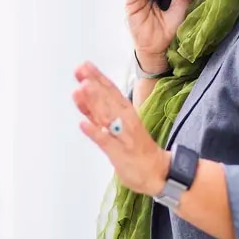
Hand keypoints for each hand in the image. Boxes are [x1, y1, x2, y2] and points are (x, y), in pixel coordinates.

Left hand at [72, 61, 169, 195]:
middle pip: (108, 99)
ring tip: (82, 88)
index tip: (84, 66)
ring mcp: (122, 136)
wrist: (157, 172)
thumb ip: (97, 112)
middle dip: (95, 84)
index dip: (97, 78)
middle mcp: (125, 120)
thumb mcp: (116, 125)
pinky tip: (83, 124)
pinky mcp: (119, 153)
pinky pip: (106, 141)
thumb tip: (81, 93)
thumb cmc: (135, 147)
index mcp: (126, 112)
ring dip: (95, 101)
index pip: (111, 91)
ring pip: (107, 116)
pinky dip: (95, 132)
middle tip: (81, 70)